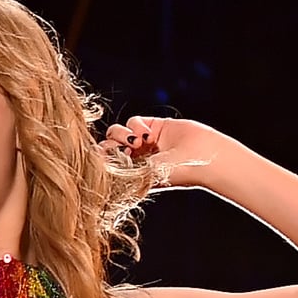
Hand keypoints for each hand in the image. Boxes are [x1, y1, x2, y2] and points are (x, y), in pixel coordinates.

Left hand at [103, 116, 232, 190]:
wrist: (203, 157)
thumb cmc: (175, 174)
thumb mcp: (143, 176)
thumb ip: (119, 171)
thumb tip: (94, 165)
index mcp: (129, 174)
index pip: (104, 164)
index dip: (101, 159)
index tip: (104, 160)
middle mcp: (134, 158)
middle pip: (108, 146)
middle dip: (111, 146)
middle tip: (125, 151)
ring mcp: (143, 141)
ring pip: (117, 131)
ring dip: (123, 135)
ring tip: (138, 143)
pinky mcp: (153, 125)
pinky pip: (133, 120)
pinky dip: (136, 126)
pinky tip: (148, 135)